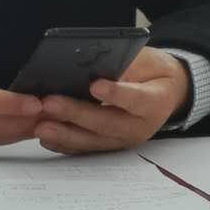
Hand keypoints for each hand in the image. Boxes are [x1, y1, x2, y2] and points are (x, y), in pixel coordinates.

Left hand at [32, 47, 190, 153]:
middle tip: (50, 103)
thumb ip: (126, 64)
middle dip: (76, 114)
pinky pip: (86, 148)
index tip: (95, 85)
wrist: (166, 94)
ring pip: (94, 140)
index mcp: (154, 102)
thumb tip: (94, 65)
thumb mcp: (146, 60)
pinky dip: (65, 144)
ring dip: (65, 134)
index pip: (135, 99)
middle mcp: (140, 126)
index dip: (116, 94)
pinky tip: (46, 138)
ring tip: (42, 126)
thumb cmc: (152, 72)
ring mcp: (124, 140)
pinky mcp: (110, 146)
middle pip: (107, 123)